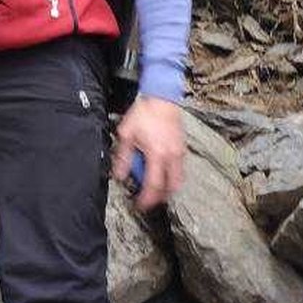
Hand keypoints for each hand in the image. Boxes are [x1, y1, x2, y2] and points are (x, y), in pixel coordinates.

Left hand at [112, 94, 184, 211]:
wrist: (162, 97)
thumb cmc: (144, 113)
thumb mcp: (126, 134)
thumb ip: (123, 157)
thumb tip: (119, 176)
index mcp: (157, 155)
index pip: (154, 185)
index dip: (147, 199)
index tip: (139, 205)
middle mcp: (172, 156)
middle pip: (171, 188)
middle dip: (160, 198)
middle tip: (148, 200)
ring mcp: (180, 153)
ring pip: (178, 180)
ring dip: (167, 188)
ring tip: (154, 188)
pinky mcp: (183, 148)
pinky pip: (180, 170)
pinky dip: (172, 176)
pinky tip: (160, 172)